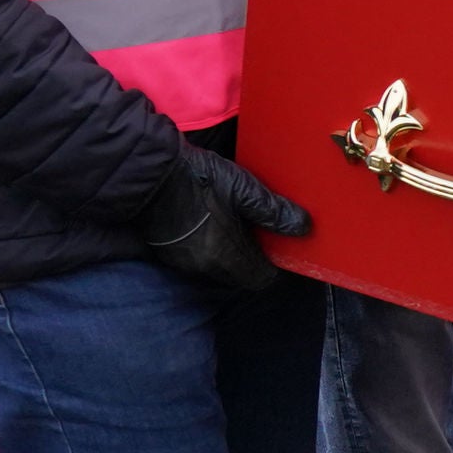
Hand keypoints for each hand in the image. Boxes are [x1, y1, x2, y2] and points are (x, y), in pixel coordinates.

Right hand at [140, 144, 311, 293]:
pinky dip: (208, 250)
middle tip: (256, 232)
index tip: (275, 247)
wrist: (148, 173)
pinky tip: (209, 225)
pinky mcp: (168, 254)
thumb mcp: (243, 189)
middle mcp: (204, 266)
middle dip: (252, 259)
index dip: (272, 266)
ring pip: (219, 269)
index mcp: (226, 254)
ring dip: (229, 255)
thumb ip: (274, 212)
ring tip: (233, 225)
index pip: (260, 279)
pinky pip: (198, 261)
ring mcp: (184, 262)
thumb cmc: (198, 178)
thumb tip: (303, 227)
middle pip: (240, 275)